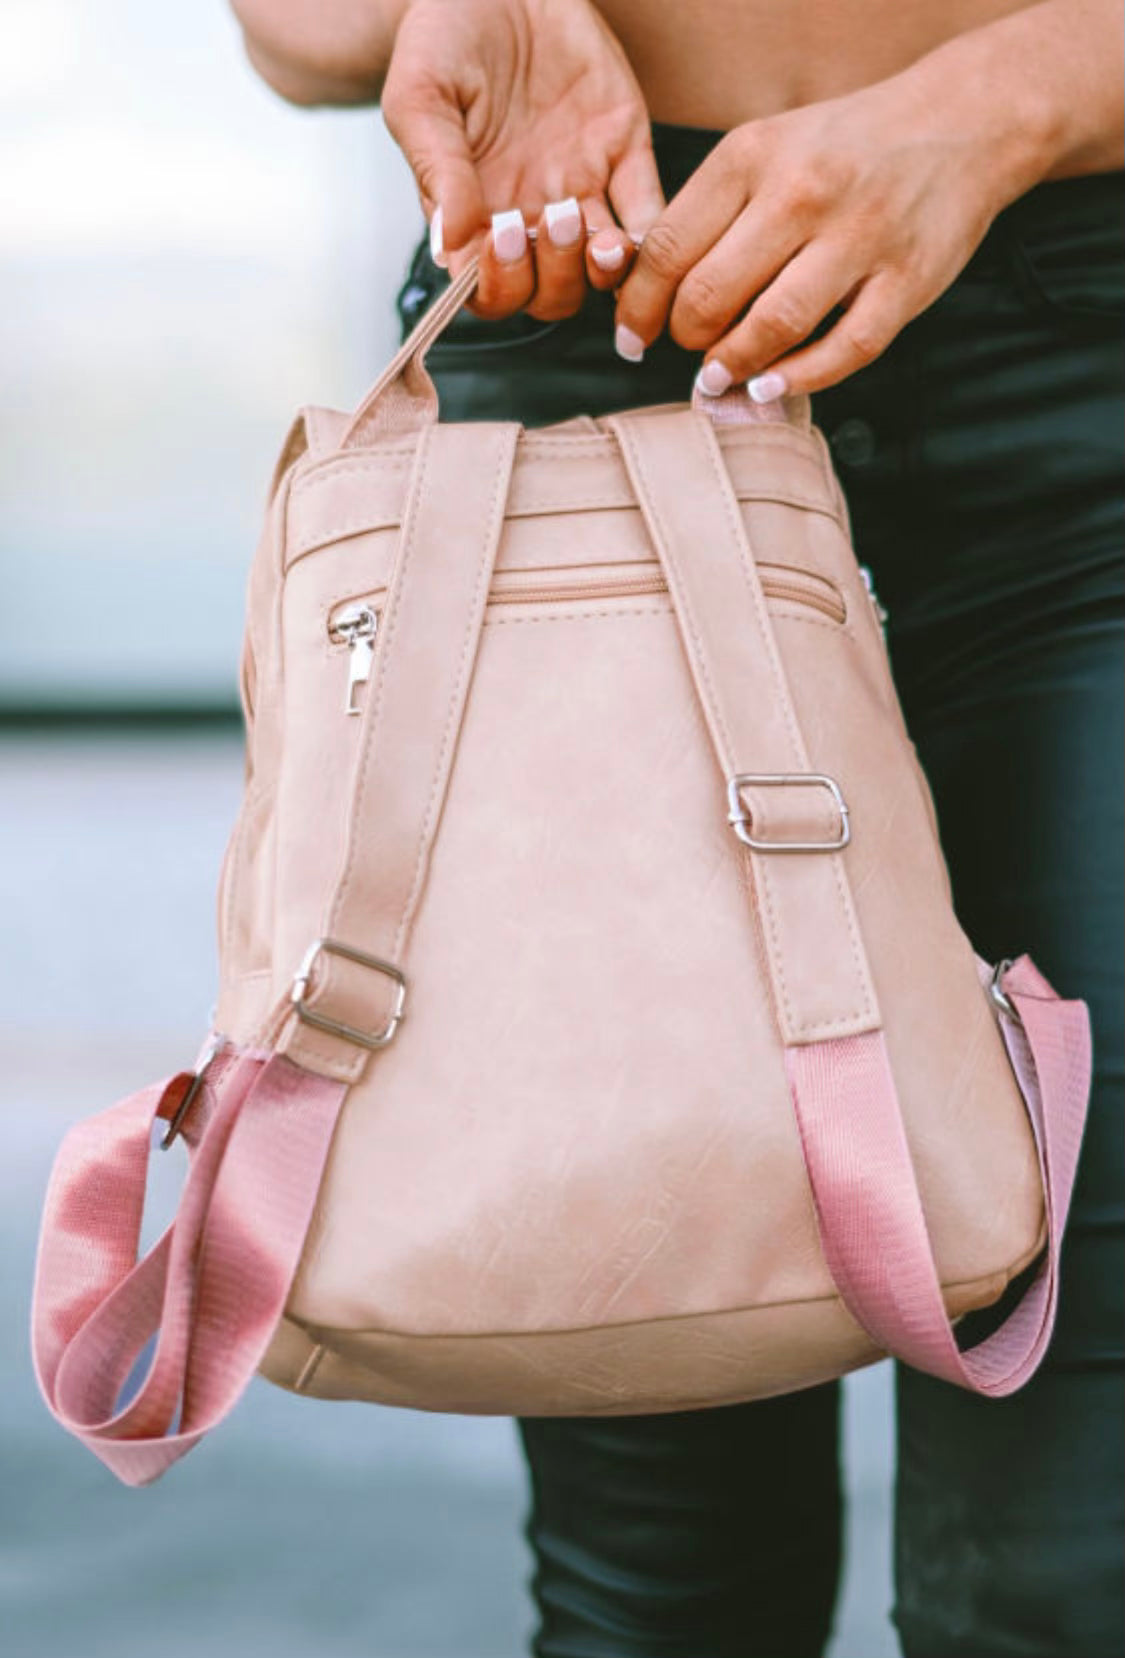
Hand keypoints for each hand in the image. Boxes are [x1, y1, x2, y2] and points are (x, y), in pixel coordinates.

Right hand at [382, 0, 663, 319]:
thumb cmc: (444, 37)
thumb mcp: (422, 97)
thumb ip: (437, 171)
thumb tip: (449, 247)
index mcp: (475, 215)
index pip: (490, 291)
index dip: (499, 284)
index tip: (498, 239)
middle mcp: (529, 216)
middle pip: (551, 293)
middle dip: (552, 273)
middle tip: (548, 216)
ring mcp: (581, 190)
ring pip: (599, 269)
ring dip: (600, 267)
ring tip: (592, 229)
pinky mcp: (624, 155)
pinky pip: (647, 215)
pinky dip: (648, 236)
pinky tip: (635, 229)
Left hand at [613, 54, 1041, 397]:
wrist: (960, 121)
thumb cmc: (843, 148)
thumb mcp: (765, 150)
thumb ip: (710, 212)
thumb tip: (647, 294)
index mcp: (753, 155)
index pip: (668, 248)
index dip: (639, 307)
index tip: (633, 337)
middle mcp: (803, 192)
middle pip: (711, 293)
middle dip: (685, 338)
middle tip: (687, 349)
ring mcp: (860, 237)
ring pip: (773, 325)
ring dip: (733, 365)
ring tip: (717, 378)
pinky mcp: (908, 280)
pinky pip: (845, 348)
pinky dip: (799, 378)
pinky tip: (768, 388)